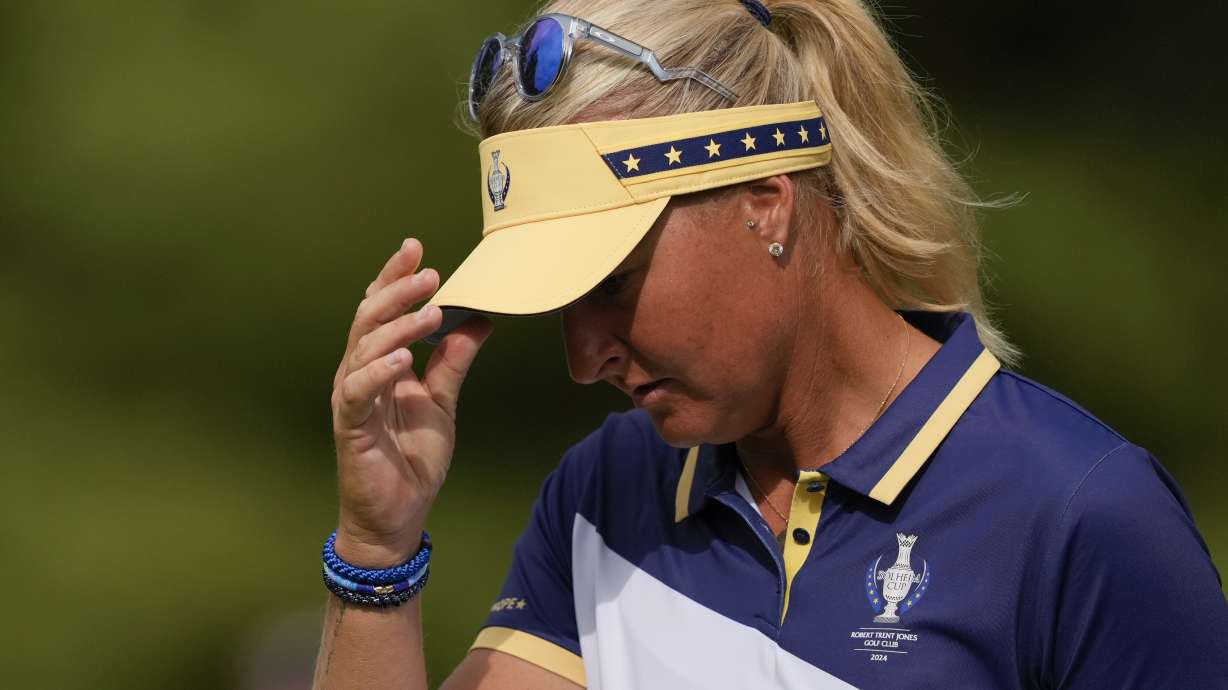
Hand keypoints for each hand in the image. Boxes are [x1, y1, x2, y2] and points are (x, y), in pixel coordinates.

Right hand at [330, 238, 492, 566]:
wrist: (397, 516)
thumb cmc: (411, 459)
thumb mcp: (442, 403)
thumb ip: (453, 363)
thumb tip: (478, 321)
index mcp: (379, 364)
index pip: (381, 310)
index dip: (394, 278)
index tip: (415, 249)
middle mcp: (359, 373)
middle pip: (368, 319)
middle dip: (397, 290)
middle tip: (429, 272)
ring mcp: (352, 399)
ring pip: (363, 348)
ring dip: (397, 326)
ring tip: (430, 311)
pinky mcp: (350, 427)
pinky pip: (358, 391)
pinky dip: (378, 371)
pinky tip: (403, 359)